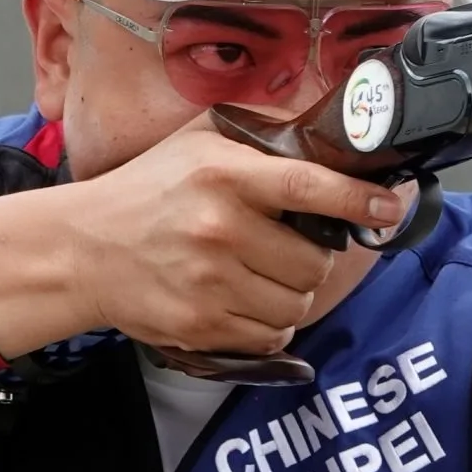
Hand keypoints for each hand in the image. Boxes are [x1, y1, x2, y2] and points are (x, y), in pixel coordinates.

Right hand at [66, 120, 404, 353]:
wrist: (81, 249)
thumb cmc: (147, 190)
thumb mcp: (197, 143)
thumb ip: (260, 135)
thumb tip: (328, 136)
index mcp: (223, 175)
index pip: (309, 187)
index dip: (358, 199)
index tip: (389, 207)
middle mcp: (219, 228)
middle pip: (315, 261)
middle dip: (314, 258)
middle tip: (289, 247)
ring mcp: (210, 282)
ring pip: (297, 303)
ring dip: (292, 293)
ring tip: (263, 275)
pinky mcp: (201, 325)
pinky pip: (271, 335)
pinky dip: (269, 323)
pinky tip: (244, 301)